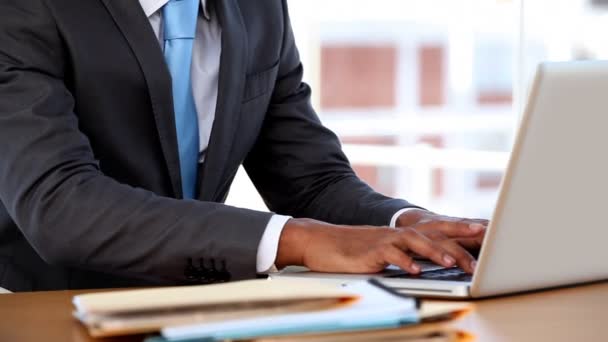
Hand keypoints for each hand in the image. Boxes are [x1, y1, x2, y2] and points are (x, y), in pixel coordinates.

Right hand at [275, 218, 465, 274]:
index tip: (483, 233)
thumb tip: (423, 266)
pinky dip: (404, 262)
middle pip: (432, 233)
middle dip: (457, 241)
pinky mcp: (370, 250)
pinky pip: (390, 254)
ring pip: (415, 240)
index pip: (437, 230)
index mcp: (401, 235)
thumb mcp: (380, 252)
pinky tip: (415, 271)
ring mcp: (384, 240)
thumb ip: (401, 255)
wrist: (319, 240)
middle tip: (478, 250)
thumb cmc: (350, 249)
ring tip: (451, 263)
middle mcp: (396, 234)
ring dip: (434, 251)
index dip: (460, 231)